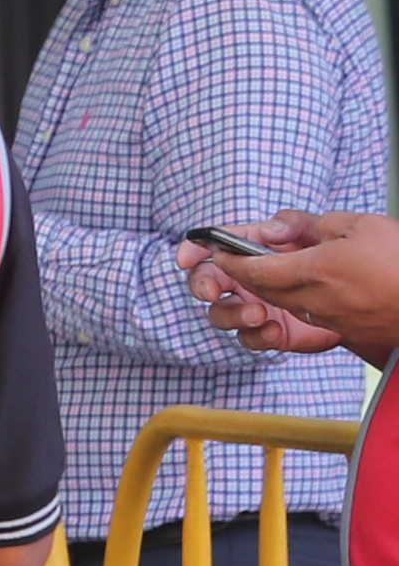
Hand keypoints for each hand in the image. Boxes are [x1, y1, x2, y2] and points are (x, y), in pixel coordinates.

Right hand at [202, 210, 398, 361]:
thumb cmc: (384, 269)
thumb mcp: (348, 231)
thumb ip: (302, 227)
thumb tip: (269, 230)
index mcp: (277, 247)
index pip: (228, 241)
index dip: (200, 245)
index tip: (187, 256)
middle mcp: (267, 276)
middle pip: (212, 278)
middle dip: (204, 284)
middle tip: (211, 291)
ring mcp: (272, 306)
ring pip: (223, 311)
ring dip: (229, 312)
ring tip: (256, 314)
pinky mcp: (283, 333)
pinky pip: (251, 338)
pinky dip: (254, 336)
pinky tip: (270, 330)